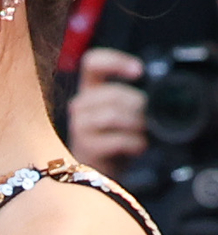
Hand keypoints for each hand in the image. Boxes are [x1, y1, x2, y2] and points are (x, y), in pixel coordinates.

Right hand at [74, 47, 148, 167]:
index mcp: (90, 90)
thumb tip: (154, 94)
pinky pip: (117, 139)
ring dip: (137, 125)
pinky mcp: (85, 146)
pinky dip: (135, 143)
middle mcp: (80, 105)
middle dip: (137, 105)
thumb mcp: (121, 112)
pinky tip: (137, 147)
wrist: (100, 173)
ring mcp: (79, 126)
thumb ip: (129, 97)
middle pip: (113, 93)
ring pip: (114, 115)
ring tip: (142, 133)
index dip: (116, 61)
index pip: (93, 63)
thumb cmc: (114, 140)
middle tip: (145, 119)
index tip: (139, 72)